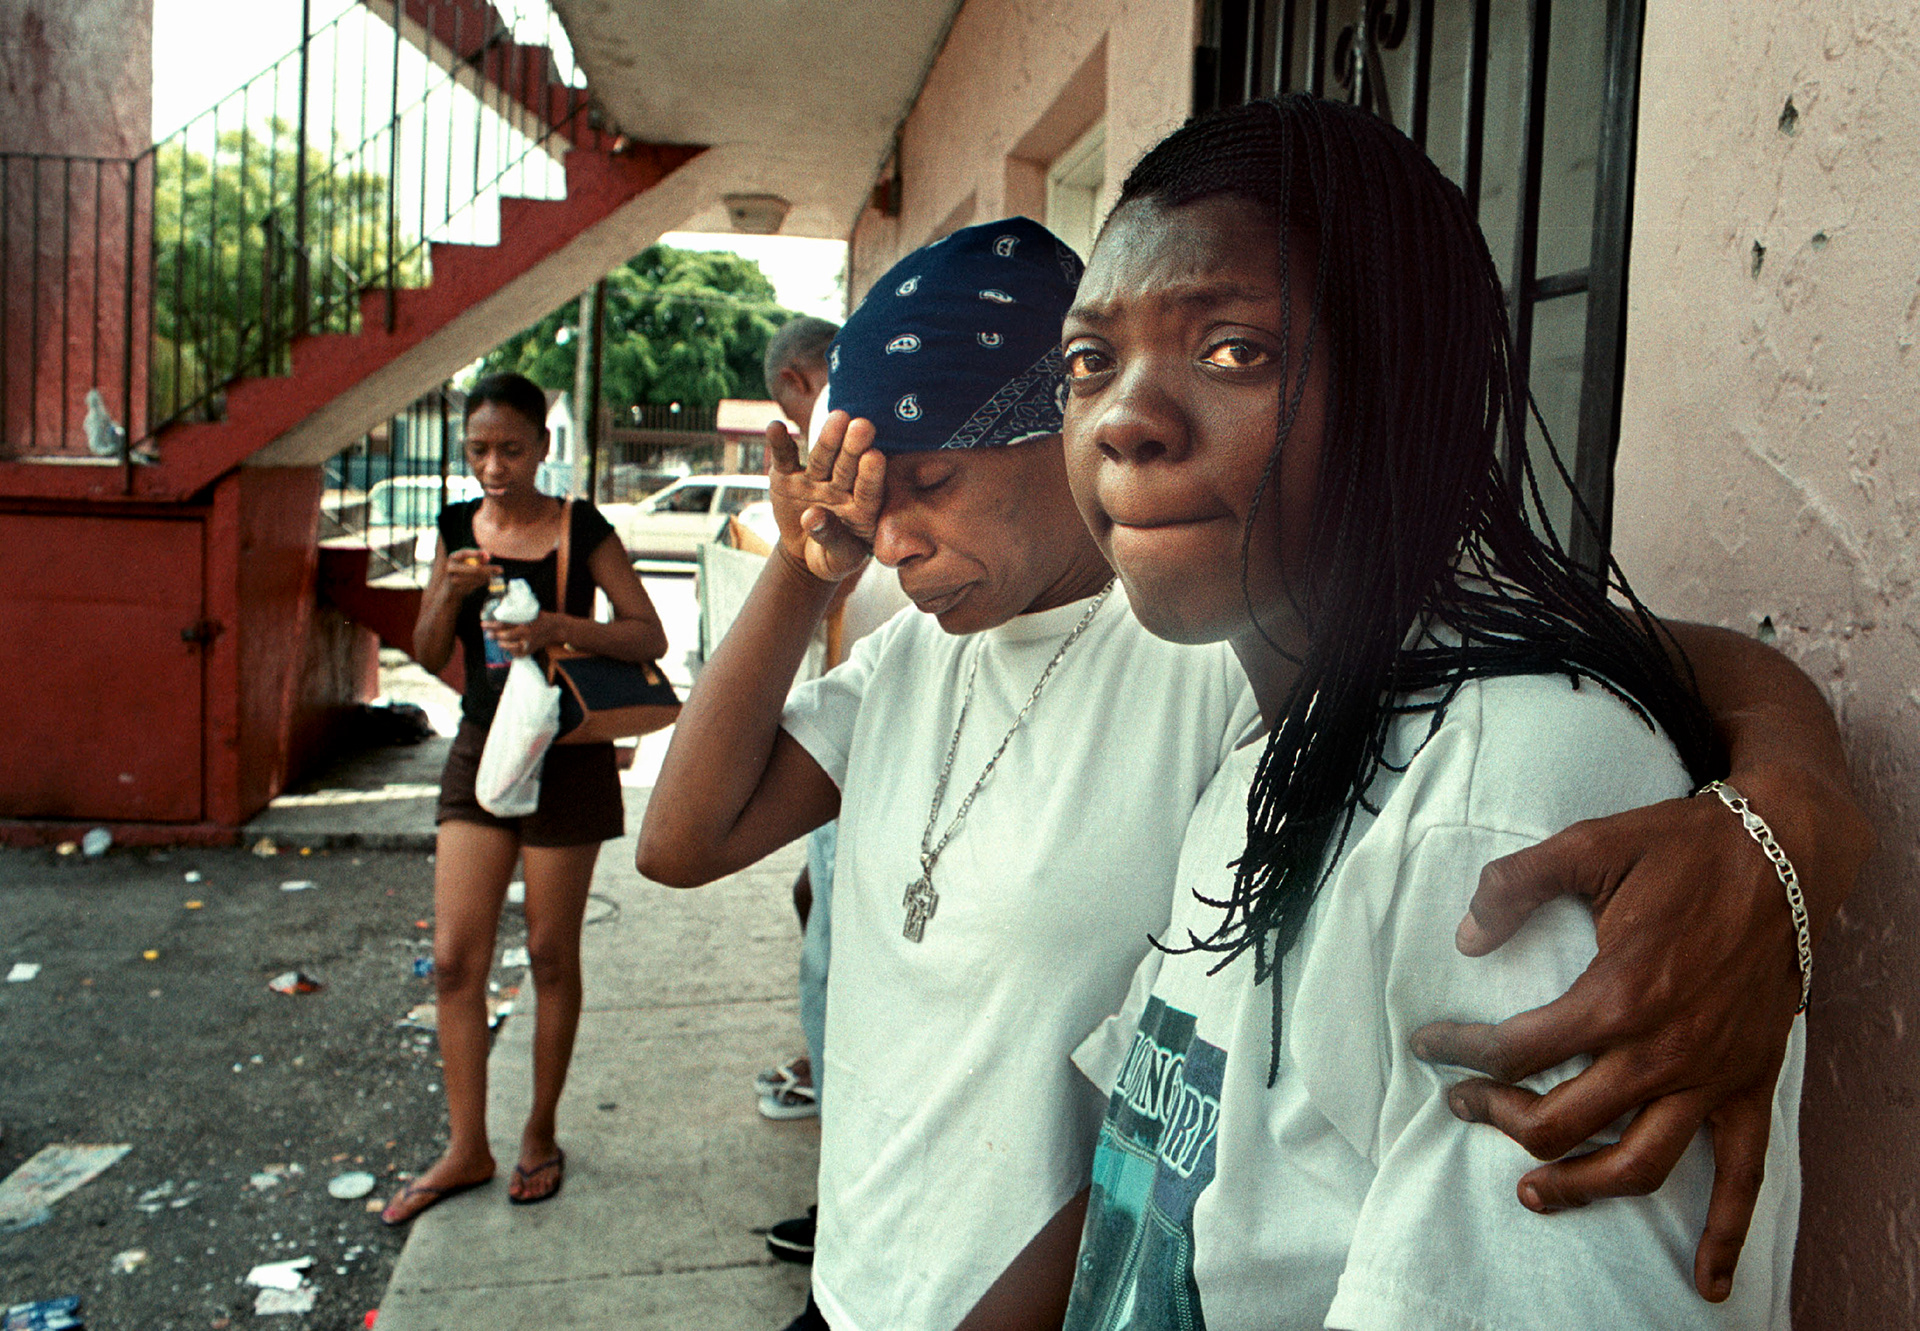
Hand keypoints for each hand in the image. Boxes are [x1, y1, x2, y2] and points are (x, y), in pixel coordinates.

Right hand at [442, 547, 499, 596]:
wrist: (450, 590)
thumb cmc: (464, 571)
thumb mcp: (470, 561)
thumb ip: (480, 557)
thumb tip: (488, 556)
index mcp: (453, 557)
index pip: (465, 553)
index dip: (477, 554)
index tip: (489, 557)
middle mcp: (450, 567)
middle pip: (475, 569)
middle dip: (489, 570)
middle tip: (500, 570)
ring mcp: (451, 579)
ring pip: (476, 579)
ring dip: (486, 577)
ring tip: (492, 576)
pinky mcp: (455, 589)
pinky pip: (473, 586)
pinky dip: (480, 584)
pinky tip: (482, 582)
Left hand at [482, 611, 567, 657]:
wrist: (555, 628)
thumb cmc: (540, 617)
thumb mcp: (529, 611)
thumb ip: (516, 611)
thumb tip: (500, 607)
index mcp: (523, 622)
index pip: (503, 624)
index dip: (491, 625)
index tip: (483, 624)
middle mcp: (525, 634)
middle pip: (505, 636)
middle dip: (494, 635)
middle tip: (487, 634)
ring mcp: (528, 643)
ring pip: (510, 647)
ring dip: (501, 644)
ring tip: (497, 641)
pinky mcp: (530, 650)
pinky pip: (517, 654)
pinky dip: (511, 651)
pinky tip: (508, 647)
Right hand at [765, 412, 883, 582]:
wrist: (806, 553)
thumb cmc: (832, 557)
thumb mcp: (837, 558)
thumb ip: (831, 538)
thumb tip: (812, 516)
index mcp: (861, 508)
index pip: (869, 491)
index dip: (871, 475)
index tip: (875, 457)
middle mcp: (841, 488)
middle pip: (848, 467)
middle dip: (854, 447)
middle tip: (862, 426)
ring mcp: (814, 479)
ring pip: (822, 457)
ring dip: (828, 438)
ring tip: (837, 417)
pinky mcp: (787, 476)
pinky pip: (784, 457)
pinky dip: (779, 443)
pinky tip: (775, 427)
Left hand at [1412, 765, 1867, 1301]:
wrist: (1783, 855)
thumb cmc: (1679, 850)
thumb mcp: (1585, 846)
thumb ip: (1514, 885)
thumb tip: (1466, 936)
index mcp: (1616, 995)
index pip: (1516, 1049)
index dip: (1461, 1051)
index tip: (1430, 1047)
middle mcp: (1661, 1051)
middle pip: (1560, 1120)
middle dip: (1498, 1117)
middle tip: (1463, 1105)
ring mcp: (1709, 1077)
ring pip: (1634, 1165)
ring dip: (1577, 1187)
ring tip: (1530, 1191)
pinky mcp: (1750, 1086)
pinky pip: (1743, 1176)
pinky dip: (1726, 1235)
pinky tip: (1706, 1280)